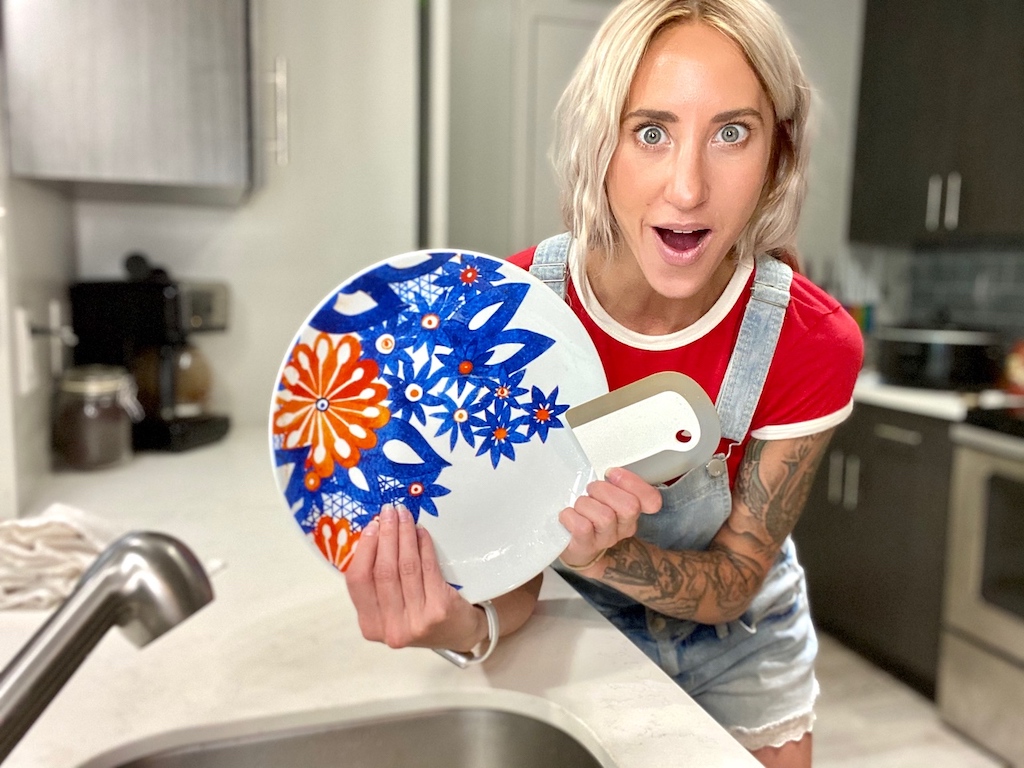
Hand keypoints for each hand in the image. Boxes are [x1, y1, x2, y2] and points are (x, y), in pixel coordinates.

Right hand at [344, 504, 486, 650]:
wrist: (459, 633)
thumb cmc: (420, 615)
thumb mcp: (392, 608)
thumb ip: (378, 584)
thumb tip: (374, 533)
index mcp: (371, 626)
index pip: (358, 582)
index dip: (364, 549)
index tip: (371, 526)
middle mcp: (391, 628)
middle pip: (383, 571)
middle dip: (386, 535)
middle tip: (389, 511)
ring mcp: (416, 621)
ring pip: (405, 567)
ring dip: (404, 535)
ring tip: (405, 516)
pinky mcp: (439, 609)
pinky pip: (427, 568)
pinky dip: (423, 545)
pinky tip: (421, 532)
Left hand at [558, 467, 660, 570]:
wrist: (577, 548)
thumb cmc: (590, 516)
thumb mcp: (605, 496)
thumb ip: (611, 483)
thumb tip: (606, 470)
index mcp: (633, 511)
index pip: (651, 500)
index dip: (633, 483)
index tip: (611, 474)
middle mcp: (624, 527)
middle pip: (630, 506)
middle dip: (604, 490)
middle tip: (590, 490)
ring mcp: (606, 539)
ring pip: (605, 517)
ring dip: (585, 504)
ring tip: (579, 506)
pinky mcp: (586, 546)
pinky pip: (582, 527)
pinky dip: (570, 516)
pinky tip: (568, 515)